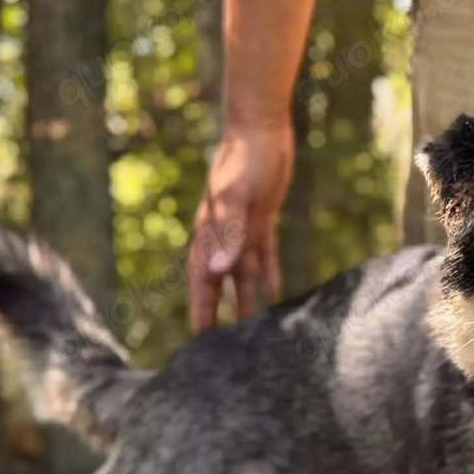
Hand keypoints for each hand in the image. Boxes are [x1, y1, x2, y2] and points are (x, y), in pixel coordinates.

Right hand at [188, 121, 294, 331]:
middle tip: (223, 346)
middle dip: (220, 312)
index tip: (200, 338)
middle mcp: (223, 237)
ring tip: (252, 330)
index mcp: (210, 234)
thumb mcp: (236, 199)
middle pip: (221, 283)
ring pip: (243, 274)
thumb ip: (230, 236)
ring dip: (246, 300)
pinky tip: (273, 295)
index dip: (202, 308)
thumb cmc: (244, 161)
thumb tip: (218, 272)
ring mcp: (243, 230)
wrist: (260, 128)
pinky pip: (264, 256)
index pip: (202, 281)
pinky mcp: (263, 221)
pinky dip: (268, 275)